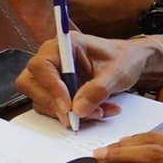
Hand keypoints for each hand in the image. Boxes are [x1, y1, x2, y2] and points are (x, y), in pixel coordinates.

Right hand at [14, 30, 159, 127]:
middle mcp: (52, 58)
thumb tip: (79, 109)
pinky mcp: (55, 90)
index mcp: (65, 45)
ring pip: (40, 99)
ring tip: (97, 112)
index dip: (50, 87)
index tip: (67, 105)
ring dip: (65, 113)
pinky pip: (52, 107)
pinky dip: (70, 115)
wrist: (131, 64)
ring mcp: (51, 75)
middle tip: (76, 118)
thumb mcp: (118, 72)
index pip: (42, 65)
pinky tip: (94, 112)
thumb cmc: (124, 59)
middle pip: (31, 84)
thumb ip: (98, 90)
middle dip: (53, 104)